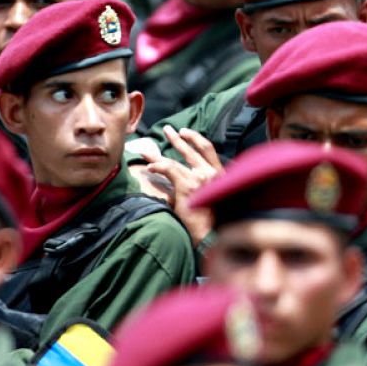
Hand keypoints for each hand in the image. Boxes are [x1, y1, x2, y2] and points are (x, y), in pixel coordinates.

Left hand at [127, 128, 222, 243]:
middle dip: (178, 138)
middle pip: (193, 149)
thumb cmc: (208, 221)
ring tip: (147, 151)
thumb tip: (173, 183)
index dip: (195, 139)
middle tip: (167, 130)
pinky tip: (148, 168)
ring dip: (159, 155)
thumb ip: (194, 186)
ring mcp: (201, 178)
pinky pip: (168, 169)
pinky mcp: (188, 185)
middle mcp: (212, 173)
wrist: (211, 235)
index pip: (208, 149)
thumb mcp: (206, 197)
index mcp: (220, 174)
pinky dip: (157, 167)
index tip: (184, 133)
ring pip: (176, 161)